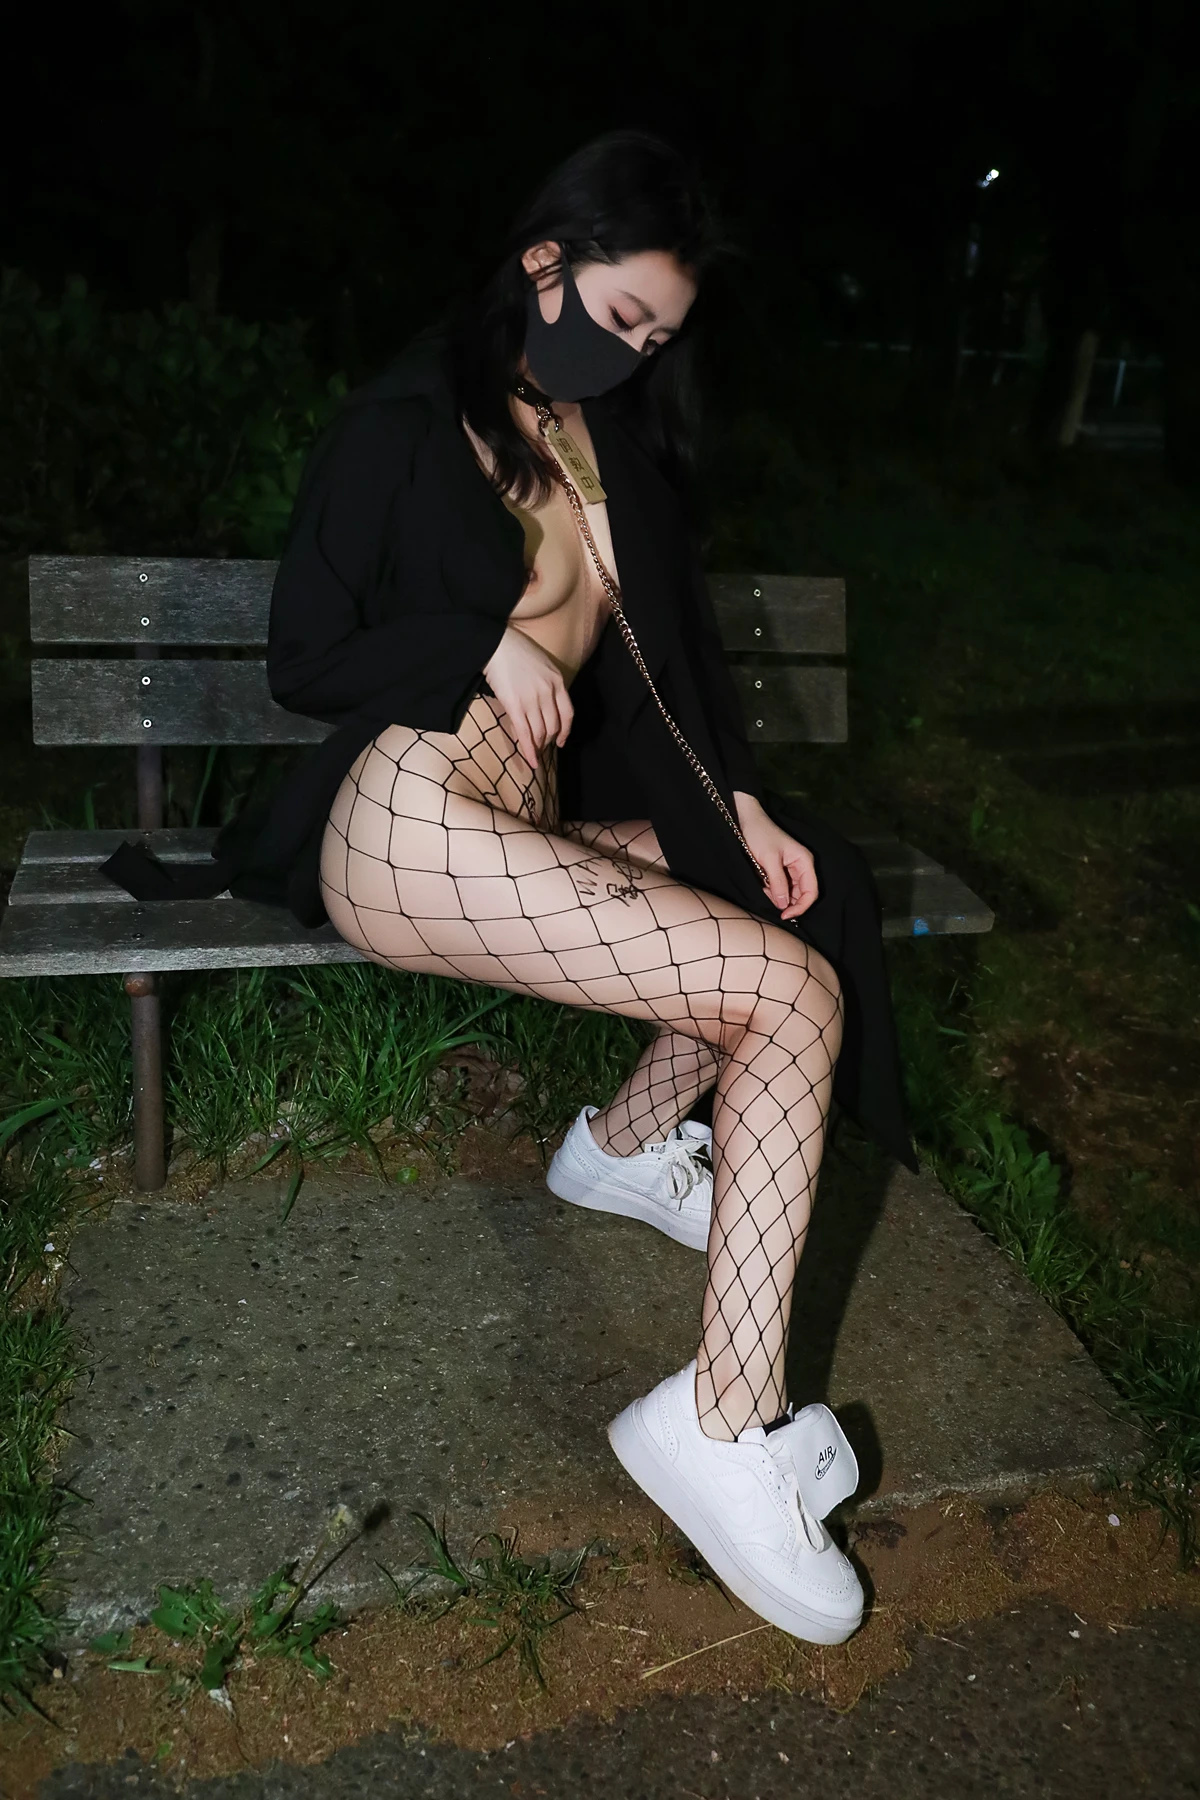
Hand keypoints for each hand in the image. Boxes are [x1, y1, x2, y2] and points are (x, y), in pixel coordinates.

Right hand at [482, 626, 573, 769]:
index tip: (561, 741)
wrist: (496, 645)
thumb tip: (545, 706)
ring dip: (538, 746)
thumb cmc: (516, 652)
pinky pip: (525, 734)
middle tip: (541, 746)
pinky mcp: (515, 706)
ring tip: (534, 752)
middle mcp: (548, 693)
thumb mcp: (542, 665)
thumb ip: (548, 685)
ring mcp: (532, 700)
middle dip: (548, 740)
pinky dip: (529, 751)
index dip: (565, 731)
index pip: (568, 714)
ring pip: (540, 733)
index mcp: (557, 682)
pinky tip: (531, 761)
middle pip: (553, 726)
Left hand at [733, 792, 818, 919]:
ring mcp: (791, 869)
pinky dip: (772, 891)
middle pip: (802, 894)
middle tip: (771, 903)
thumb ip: (777, 883)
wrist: (747, 820)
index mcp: (804, 861)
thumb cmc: (760, 835)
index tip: (785, 915)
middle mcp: (802, 866)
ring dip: (778, 896)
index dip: (801, 907)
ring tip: (764, 887)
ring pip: (790, 893)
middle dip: (788, 902)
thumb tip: (784, 905)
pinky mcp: (781, 870)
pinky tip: (763, 883)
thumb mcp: (768, 860)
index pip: (811, 892)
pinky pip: (781, 887)